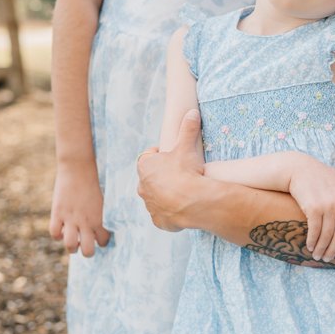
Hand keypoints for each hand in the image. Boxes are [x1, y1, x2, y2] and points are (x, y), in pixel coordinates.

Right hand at [50, 162, 110, 256]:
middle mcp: (86, 222)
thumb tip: (102, 224)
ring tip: (73, 241)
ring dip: (71, 247)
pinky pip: (54, 233)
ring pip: (70, 245)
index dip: (102, 241)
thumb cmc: (93, 181)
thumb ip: (101, 214)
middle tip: (86, 245)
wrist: (78, 168)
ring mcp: (70, 218)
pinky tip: (61, 229)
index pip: (103, 240)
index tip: (100, 238)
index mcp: (99, 218)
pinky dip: (57, 234)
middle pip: (87, 250)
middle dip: (87, 251)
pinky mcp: (58, 212)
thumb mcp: (103, 199)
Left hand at [137, 109, 204, 231]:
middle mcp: (142, 186)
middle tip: (180, 174)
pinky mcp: (158, 220)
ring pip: (156, 197)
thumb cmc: (185, 171)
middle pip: (151, 178)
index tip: (172, 156)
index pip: (148, 157)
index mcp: (145, 166)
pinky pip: (163, 215)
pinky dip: (170, 212)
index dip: (160, 156)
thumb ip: (188, 129)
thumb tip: (192, 113)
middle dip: (162, 176)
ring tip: (183, 192)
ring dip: (166, 194)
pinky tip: (183, 208)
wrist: (192, 201)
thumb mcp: (186, 147)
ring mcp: (149, 205)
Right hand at [288, 157, 334, 261]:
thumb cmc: (325, 176)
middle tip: (329, 258)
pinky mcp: (313, 207)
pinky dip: (312, 241)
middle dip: (334, 250)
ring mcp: (328, 205)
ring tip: (318, 256)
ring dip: (322, 249)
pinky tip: (310, 246)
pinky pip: (315, 231)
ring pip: (327, 235)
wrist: (300, 169)